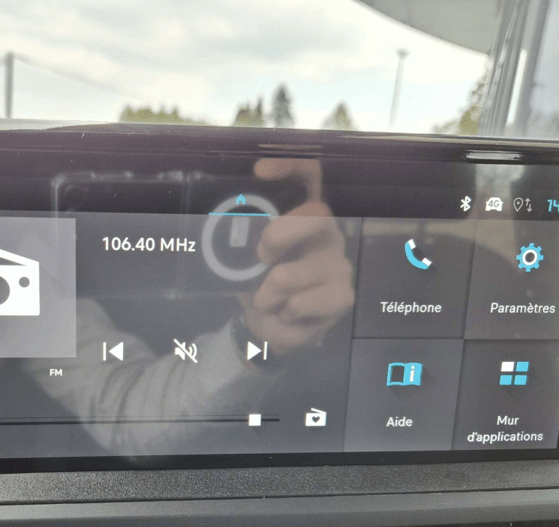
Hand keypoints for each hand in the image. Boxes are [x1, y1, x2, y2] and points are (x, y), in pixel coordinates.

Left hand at [239, 158, 354, 356]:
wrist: (272, 327)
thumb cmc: (260, 284)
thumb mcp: (243, 259)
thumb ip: (237, 241)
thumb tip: (215, 232)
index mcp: (305, 217)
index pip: (310, 176)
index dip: (291, 166)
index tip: (260, 171)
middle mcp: (328, 234)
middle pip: (316, 215)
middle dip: (276, 236)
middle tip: (261, 257)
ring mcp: (338, 264)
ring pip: (287, 276)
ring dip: (265, 296)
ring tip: (269, 300)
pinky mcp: (342, 296)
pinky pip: (298, 304)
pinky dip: (282, 314)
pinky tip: (288, 313)